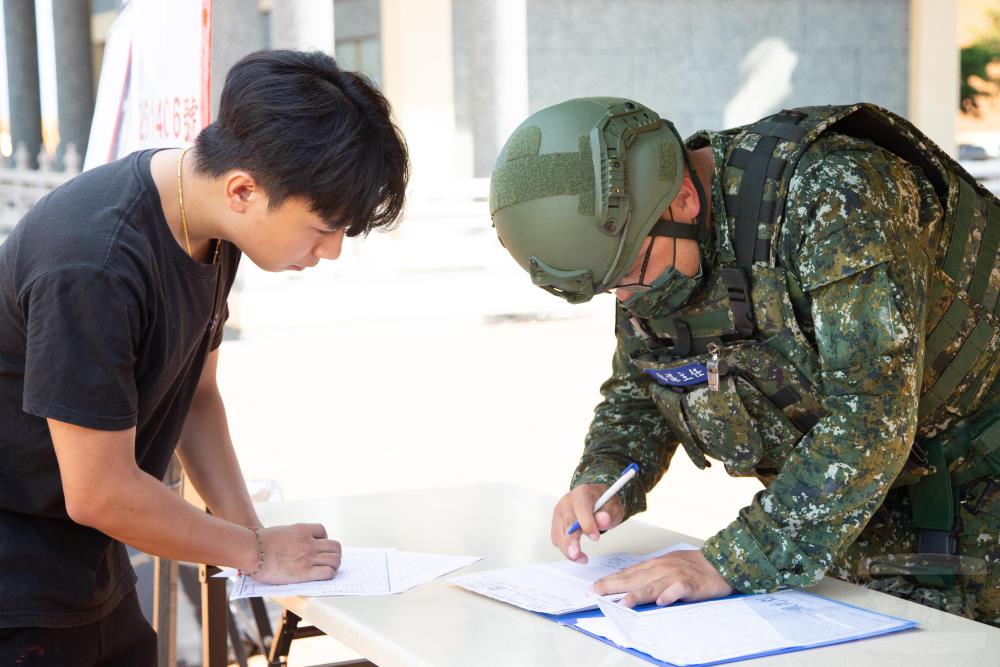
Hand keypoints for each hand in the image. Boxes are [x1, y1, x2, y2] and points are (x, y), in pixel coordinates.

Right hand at [248, 523, 341, 583]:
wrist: (253, 551)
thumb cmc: (259, 544)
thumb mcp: (280, 533)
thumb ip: (291, 537)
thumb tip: (292, 546)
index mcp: (302, 530)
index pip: (323, 531)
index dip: (323, 539)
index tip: (318, 546)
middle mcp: (309, 542)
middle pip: (335, 546)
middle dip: (333, 553)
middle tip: (328, 560)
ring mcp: (309, 557)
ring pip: (335, 559)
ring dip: (334, 565)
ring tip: (328, 570)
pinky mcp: (305, 572)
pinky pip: (328, 573)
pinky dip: (329, 574)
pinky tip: (323, 576)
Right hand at [550, 484, 624, 563]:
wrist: (597, 500)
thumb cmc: (604, 503)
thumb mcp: (613, 507)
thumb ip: (609, 514)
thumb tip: (603, 520)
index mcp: (582, 493)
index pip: (581, 508)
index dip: (587, 523)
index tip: (595, 537)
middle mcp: (567, 501)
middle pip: (567, 522)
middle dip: (571, 541)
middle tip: (577, 555)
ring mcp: (560, 512)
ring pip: (559, 533)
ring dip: (568, 549)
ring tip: (582, 558)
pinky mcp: (556, 523)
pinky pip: (557, 538)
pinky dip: (565, 548)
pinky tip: (575, 554)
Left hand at [593, 549, 733, 606]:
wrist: (719, 564)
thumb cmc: (692, 567)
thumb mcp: (667, 567)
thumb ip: (650, 576)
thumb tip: (628, 588)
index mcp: (655, 565)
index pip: (627, 573)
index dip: (609, 580)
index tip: (594, 588)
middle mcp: (662, 568)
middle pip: (634, 578)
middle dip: (613, 586)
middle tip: (597, 593)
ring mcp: (675, 575)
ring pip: (653, 585)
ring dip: (637, 594)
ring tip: (623, 603)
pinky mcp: (690, 584)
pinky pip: (678, 590)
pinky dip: (670, 595)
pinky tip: (662, 601)